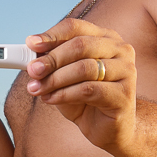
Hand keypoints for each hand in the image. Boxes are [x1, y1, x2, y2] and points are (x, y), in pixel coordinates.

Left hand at [24, 18, 136, 150]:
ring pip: (84, 67)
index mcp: (105, 37)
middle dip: (52, 59)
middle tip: (32, 71)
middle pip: (80, 45)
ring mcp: (126, 71)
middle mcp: (120, 49)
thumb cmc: (85, 99)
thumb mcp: (64, 76)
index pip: (75, 27)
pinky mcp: (124, 94)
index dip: (51, 35)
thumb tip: (30, 54)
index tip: (30, 44)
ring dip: (55, 79)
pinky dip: (64, 94)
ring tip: (37, 89)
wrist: (106, 128)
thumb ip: (52, 63)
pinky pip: (89, 90)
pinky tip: (51, 99)